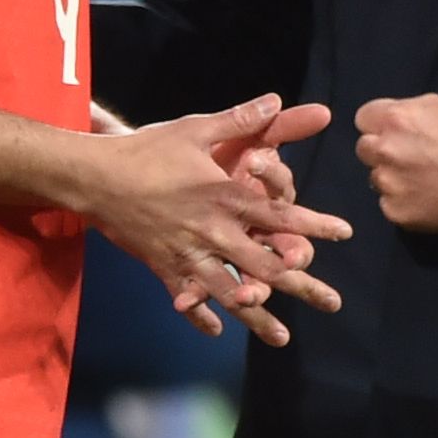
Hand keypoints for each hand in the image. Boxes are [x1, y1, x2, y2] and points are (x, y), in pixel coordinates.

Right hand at [80, 97, 350, 344]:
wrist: (94, 178)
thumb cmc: (147, 149)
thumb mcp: (195, 129)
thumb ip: (239, 119)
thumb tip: (277, 99)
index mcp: (225, 196)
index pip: (280, 214)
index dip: (314, 224)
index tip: (344, 233)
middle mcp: (213, 231)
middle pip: (266, 265)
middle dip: (303, 285)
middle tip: (334, 303)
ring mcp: (188, 255)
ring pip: (231, 293)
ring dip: (259, 317)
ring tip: (283, 338)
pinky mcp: (164, 268)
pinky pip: (187, 299)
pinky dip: (200, 316)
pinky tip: (217, 332)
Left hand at [353, 92, 437, 234]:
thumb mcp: (437, 106)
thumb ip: (404, 108)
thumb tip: (385, 118)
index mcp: (395, 119)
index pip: (363, 118)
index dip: (378, 125)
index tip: (392, 133)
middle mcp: (385, 150)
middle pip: (363, 148)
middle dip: (380, 150)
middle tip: (406, 156)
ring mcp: (388, 183)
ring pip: (374, 176)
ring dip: (390, 176)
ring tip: (418, 178)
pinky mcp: (393, 210)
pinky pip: (386, 201)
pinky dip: (400, 199)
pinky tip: (421, 196)